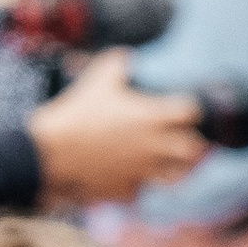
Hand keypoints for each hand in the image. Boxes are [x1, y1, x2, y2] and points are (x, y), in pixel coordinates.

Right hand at [29, 50, 209, 204]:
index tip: (182, 108)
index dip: (189, 108)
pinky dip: (141, 184)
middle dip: (193, 142)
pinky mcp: (129, 190)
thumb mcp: (98, 78)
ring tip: (169, 161)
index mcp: (152, 117)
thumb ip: (119, 63)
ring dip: (177, 168)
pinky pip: (144, 190)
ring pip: (178, 177)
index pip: (191, 112)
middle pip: (194, 149)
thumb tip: (128, 55)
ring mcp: (144, 171)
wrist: (53, 151)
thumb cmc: (78, 112)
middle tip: (182, 137)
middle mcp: (155, 147)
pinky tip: (134, 175)